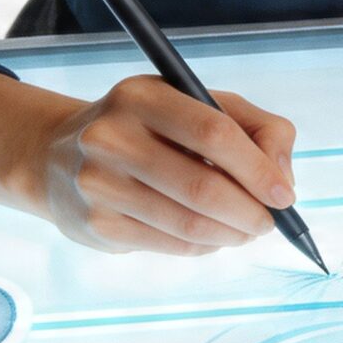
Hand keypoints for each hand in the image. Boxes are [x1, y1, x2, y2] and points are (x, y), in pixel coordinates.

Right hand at [33, 74, 299, 255]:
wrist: (58, 157)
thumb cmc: (147, 128)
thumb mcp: (195, 103)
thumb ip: (254, 127)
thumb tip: (283, 179)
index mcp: (142, 96)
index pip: (214, 132)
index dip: (258, 168)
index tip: (284, 194)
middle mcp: (112, 137)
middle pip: (203, 187)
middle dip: (250, 211)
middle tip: (269, 222)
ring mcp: (100, 184)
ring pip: (188, 223)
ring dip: (232, 234)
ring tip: (247, 230)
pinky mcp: (98, 225)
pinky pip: (170, 245)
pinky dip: (204, 245)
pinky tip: (213, 236)